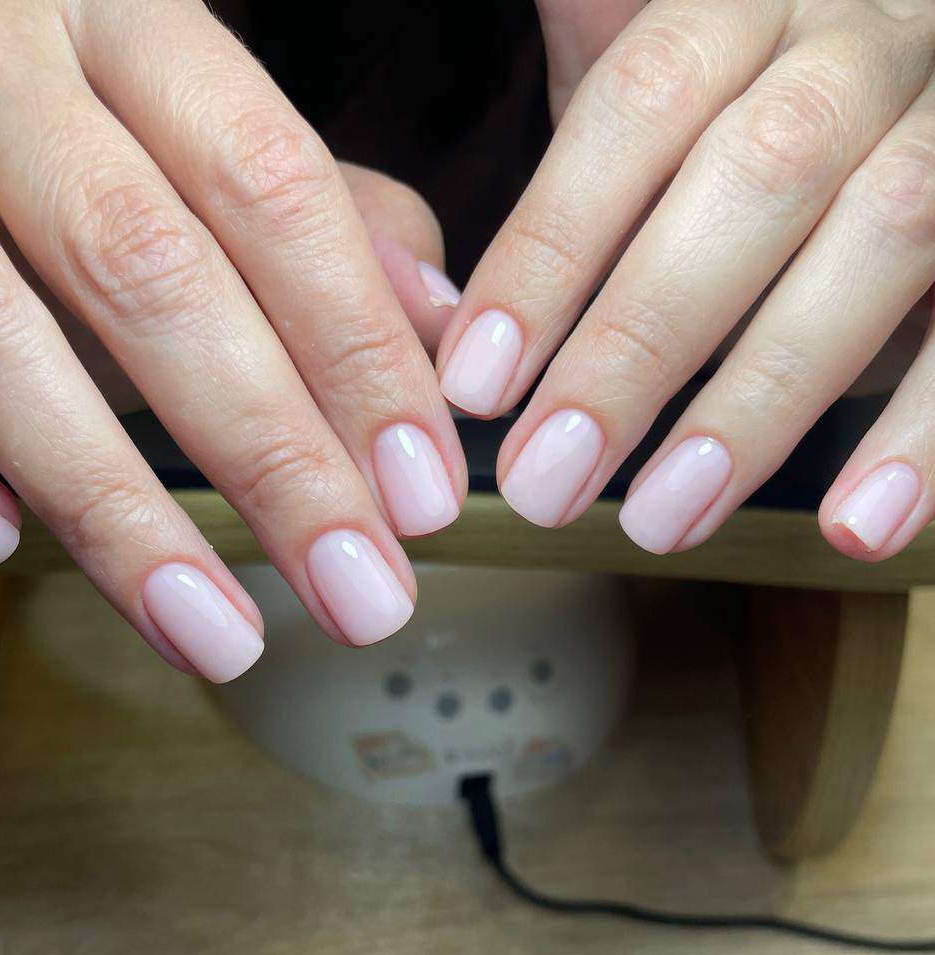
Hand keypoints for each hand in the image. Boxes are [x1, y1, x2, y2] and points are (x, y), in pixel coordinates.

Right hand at [0, 0, 465, 679]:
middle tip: (360, 594)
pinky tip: (12, 547)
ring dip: (118, 508)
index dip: (359, 351)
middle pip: (154, 273)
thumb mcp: (195, 102)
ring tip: (217, 632)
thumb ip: (322, 204)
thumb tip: (437, 317)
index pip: (275, 190)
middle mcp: (4, 62)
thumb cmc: (70, 78)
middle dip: (273, 456)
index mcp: (130, 22)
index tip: (426, 494)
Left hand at [438, 0, 934, 561]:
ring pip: (882, 239)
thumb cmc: (757, 126)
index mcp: (746, 10)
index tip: (477, 385)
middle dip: (637, 344)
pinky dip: (925, 436)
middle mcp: (860, 46)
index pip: (636, 106)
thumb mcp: (675, 114)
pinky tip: (855, 527)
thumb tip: (444, 287)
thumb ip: (589, 158)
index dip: (550, 250)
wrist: (918, 94)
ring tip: (662, 519)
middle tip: (549, 480)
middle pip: (754, 174)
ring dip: (760, 403)